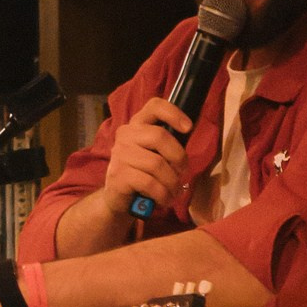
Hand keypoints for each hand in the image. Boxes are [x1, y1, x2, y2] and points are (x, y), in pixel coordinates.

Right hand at [101, 96, 193, 219]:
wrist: (117, 197)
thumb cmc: (142, 172)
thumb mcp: (155, 152)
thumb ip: (168, 142)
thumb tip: (189, 132)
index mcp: (137, 124)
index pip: (154, 106)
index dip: (174, 113)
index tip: (188, 128)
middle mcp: (126, 134)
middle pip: (159, 136)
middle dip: (178, 157)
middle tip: (182, 172)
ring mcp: (120, 154)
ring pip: (157, 164)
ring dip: (172, 182)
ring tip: (174, 191)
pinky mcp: (118, 175)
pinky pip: (149, 183)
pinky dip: (162, 194)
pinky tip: (164, 199)